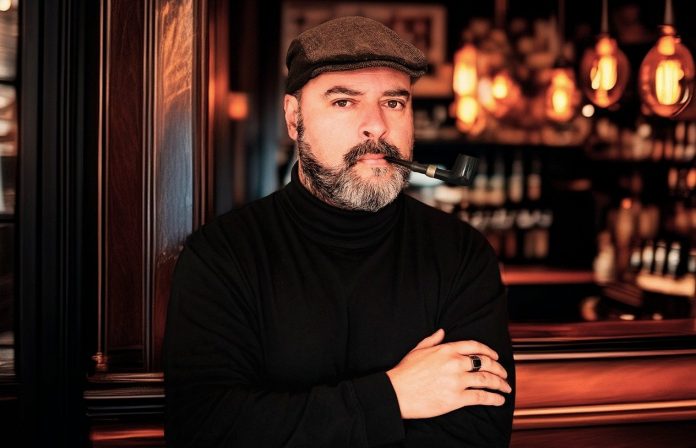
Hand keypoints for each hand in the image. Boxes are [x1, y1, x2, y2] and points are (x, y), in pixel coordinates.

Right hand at [386, 329, 511, 418]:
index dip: (488, 351)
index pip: (474, 346)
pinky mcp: (456, 398)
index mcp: (446, 349)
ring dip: (500, 384)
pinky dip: (493, 399)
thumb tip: (442, 331)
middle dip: (499, 369)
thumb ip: (432, 339)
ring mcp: (457, 381)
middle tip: (504, 374)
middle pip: (485, 363)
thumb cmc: (405, 372)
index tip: (495, 356)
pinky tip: (499, 400)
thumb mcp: (418, 350)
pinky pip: (481, 397)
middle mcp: (455, 363)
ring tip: (506, 388)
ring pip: (487, 380)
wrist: (397, 392)